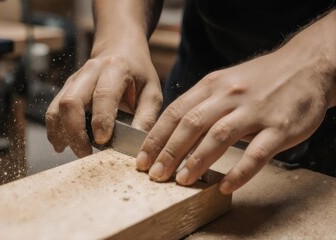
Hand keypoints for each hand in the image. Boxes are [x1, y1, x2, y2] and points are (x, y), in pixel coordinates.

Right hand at [46, 46, 162, 157]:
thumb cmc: (138, 74)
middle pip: (72, 101)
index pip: (103, 94)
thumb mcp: (152, 91)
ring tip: (75, 152)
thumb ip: (146, 117)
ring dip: (62, 133)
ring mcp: (74, 80)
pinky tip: (63, 145)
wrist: (120, 50)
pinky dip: (55, 130)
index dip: (100, 119)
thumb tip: (138, 145)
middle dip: (75, 132)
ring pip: (58, 107)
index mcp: (115, 69)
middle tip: (86, 154)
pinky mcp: (66, 89)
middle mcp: (90, 71)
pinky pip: (53, 110)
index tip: (103, 141)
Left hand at [135, 39, 335, 193]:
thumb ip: (201, 102)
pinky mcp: (280, 126)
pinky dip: (239, 172)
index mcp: (212, 85)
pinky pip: (257, 153)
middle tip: (155, 174)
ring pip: (219, 136)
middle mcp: (230, 95)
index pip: (175, 112)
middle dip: (169, 152)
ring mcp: (255, 110)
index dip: (156, 137)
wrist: (307, 65)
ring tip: (181, 180)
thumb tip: (172, 130)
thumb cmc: (260, 79)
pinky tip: (225, 186)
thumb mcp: (225, 81)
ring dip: (197, 161)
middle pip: (191, 124)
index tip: (142, 158)